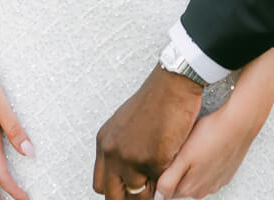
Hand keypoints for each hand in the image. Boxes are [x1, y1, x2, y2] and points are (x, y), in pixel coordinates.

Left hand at [93, 65, 202, 198]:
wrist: (173, 84)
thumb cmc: (155, 100)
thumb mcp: (125, 124)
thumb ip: (120, 150)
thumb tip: (124, 176)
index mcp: (105, 143)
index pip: (100, 185)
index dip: (117, 191)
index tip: (129, 191)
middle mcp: (112, 152)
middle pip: (113, 196)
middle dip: (131, 198)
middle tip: (146, 191)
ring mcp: (130, 158)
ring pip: (138, 195)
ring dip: (151, 190)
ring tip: (162, 175)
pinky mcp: (152, 160)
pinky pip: (159, 184)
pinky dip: (166, 179)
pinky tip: (171, 163)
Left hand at [155, 101, 258, 198]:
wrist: (239, 123)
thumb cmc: (211, 134)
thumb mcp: (184, 155)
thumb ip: (169, 179)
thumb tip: (158, 197)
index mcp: (189, 187)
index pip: (166, 191)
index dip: (161, 174)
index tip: (163, 159)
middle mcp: (202, 189)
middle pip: (180, 185)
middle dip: (175, 171)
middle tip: (176, 150)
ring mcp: (215, 182)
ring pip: (194, 179)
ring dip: (189, 167)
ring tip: (190, 146)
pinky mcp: (224, 173)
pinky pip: (208, 172)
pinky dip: (203, 163)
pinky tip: (204, 148)